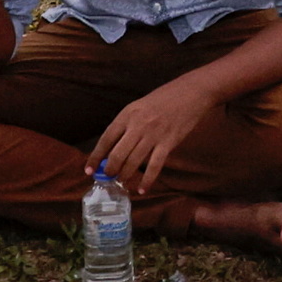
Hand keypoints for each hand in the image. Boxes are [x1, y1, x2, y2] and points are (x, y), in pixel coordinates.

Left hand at [92, 71, 223, 200]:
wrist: (191, 92)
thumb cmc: (165, 98)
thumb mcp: (140, 105)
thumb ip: (128, 124)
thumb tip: (114, 147)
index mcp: (128, 113)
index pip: (106, 138)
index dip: (96, 156)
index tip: (89, 170)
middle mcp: (138, 124)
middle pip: (117, 154)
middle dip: (110, 170)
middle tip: (108, 178)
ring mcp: (153, 134)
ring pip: (133, 162)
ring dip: (125, 176)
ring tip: (122, 183)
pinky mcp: (168, 142)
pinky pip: (154, 166)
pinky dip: (147, 180)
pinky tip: (142, 189)